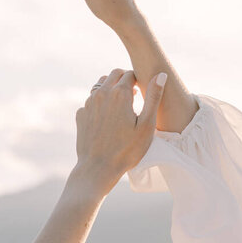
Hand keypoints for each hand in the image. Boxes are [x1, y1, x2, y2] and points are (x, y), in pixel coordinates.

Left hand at [75, 68, 167, 193]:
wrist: (98, 168)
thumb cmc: (127, 150)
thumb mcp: (147, 125)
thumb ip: (153, 97)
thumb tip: (160, 75)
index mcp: (120, 94)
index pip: (130, 73)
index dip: (138, 79)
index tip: (142, 90)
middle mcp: (101, 93)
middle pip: (114, 74)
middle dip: (124, 79)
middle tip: (134, 94)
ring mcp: (88, 103)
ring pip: (101, 85)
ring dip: (111, 89)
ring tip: (121, 105)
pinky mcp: (81, 114)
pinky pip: (91, 100)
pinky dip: (100, 102)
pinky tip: (107, 117)